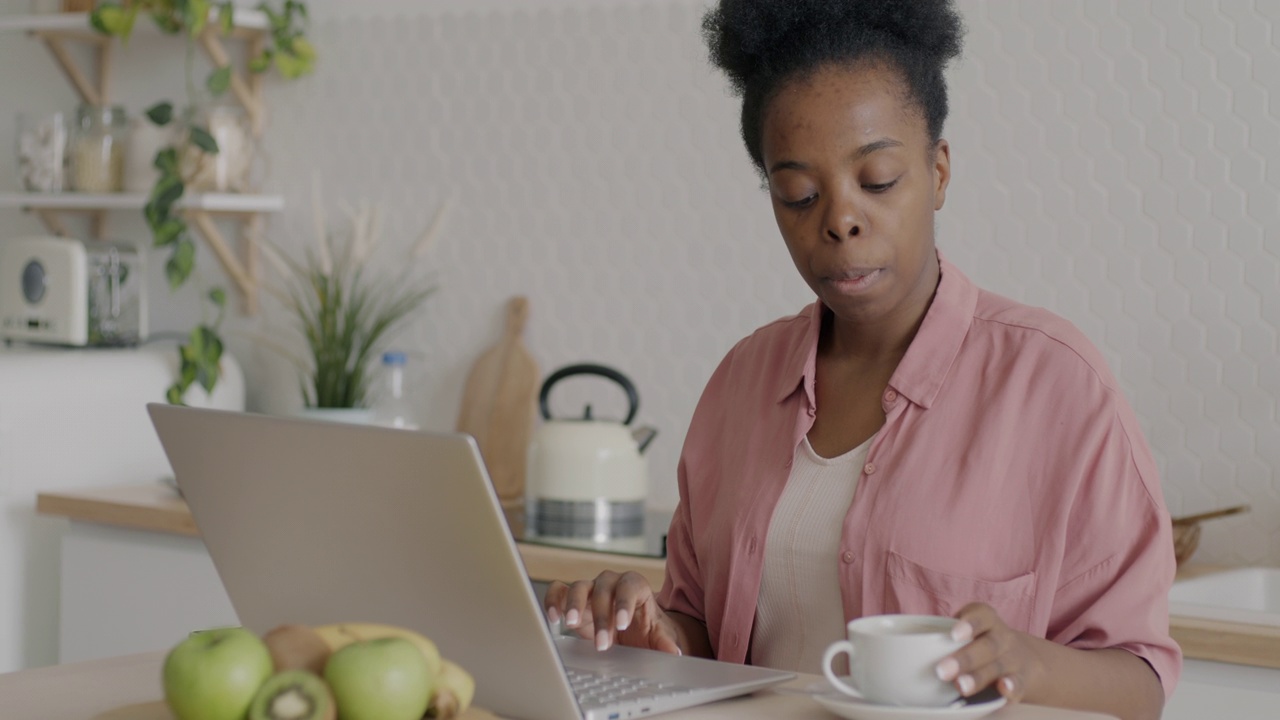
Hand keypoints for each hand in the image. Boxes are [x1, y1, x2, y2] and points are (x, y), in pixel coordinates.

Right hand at [543, 571, 682, 654]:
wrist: (631, 630)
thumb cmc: (645, 629)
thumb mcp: (658, 635)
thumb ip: (664, 642)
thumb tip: (673, 652)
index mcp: (635, 586)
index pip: (630, 586)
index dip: (625, 603)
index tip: (623, 624)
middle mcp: (611, 583)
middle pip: (603, 589)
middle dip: (602, 617)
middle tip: (602, 643)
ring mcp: (590, 589)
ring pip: (579, 586)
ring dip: (574, 604)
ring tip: (571, 624)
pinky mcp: (572, 599)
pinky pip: (559, 591)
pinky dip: (553, 601)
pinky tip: (553, 618)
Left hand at [935, 603, 1042, 703]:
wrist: (1022, 657)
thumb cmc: (977, 641)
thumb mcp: (964, 631)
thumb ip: (937, 636)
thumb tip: (887, 652)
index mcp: (986, 620)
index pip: (981, 616)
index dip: (969, 623)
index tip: (954, 634)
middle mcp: (1001, 638)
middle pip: (987, 645)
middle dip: (965, 659)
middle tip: (942, 671)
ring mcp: (1012, 660)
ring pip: (997, 667)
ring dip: (979, 677)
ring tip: (960, 687)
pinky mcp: (1019, 681)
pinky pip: (1017, 685)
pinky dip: (1011, 688)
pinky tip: (1002, 690)